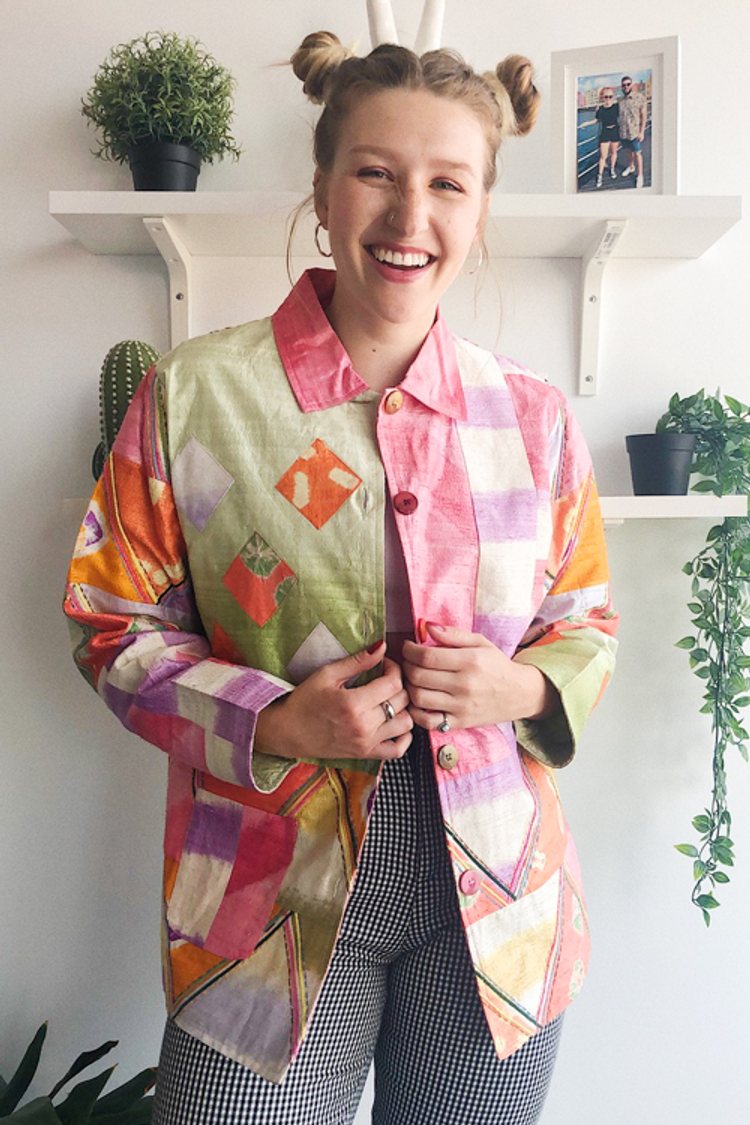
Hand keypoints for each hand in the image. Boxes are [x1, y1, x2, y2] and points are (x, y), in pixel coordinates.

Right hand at [255, 642, 412, 761]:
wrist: (288, 732)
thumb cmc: (304, 701)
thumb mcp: (327, 674)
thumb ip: (357, 661)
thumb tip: (382, 647)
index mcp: (353, 704)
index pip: (393, 683)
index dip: (394, 669)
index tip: (385, 665)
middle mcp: (363, 726)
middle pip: (402, 701)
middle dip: (399, 684)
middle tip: (386, 678)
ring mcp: (366, 743)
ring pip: (407, 724)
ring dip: (404, 709)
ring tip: (391, 699)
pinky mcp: (365, 754)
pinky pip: (398, 750)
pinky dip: (405, 737)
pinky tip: (396, 723)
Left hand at [402, 623, 556, 731]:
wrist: (520, 694)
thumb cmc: (496, 665)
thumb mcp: (480, 642)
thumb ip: (453, 634)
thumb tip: (427, 627)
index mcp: (469, 661)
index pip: (427, 656)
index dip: (410, 650)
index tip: (408, 646)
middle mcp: (464, 685)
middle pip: (418, 676)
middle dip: (406, 666)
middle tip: (408, 661)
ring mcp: (461, 707)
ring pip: (419, 698)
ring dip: (408, 686)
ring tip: (412, 678)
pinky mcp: (459, 723)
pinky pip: (427, 722)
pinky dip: (415, 712)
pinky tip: (417, 700)